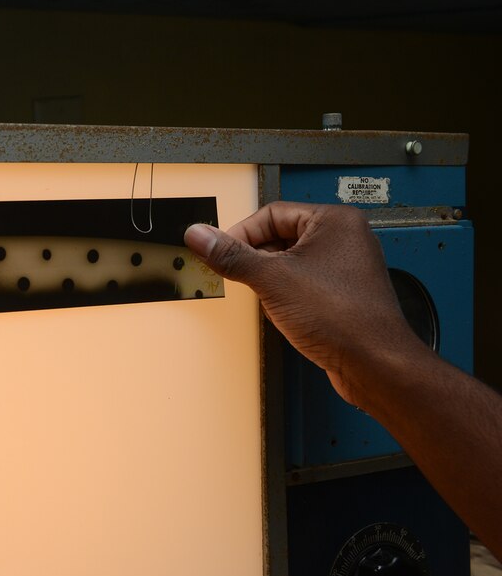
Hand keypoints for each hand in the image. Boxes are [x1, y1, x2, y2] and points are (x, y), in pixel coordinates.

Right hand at [184, 202, 422, 405]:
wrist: (374, 362)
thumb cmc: (343, 317)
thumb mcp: (272, 280)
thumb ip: (232, 256)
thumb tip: (201, 236)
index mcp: (334, 221)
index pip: (272, 213)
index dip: (241, 233)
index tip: (221, 252)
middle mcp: (345, 238)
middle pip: (281, 236)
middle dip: (256, 258)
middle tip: (239, 274)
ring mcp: (346, 266)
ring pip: (291, 261)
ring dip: (270, 278)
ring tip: (267, 296)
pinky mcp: (343, 292)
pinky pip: (304, 281)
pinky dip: (286, 293)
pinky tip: (283, 311)